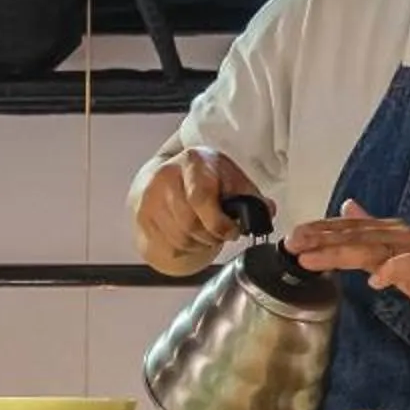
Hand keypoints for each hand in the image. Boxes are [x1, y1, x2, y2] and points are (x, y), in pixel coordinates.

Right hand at [136, 148, 258, 272]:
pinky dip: (185, 248)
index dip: (219, 222)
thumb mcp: (231, 179)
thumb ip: (251, 197)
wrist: (163, 177)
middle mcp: (166, 176)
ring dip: (200, 244)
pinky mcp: (142, 216)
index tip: (232, 230)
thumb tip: (267, 211)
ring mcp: (150, 197)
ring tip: (206, 233)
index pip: (200, 198)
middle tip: (220, 233)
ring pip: (181, 239)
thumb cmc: (203, 178)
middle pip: (191, 224)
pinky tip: (190, 236)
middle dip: (212, 236)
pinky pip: (169, 245)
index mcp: (193, 161)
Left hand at [287, 200, 409, 334]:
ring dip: (338, 253)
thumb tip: (347, 207)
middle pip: (353, 236)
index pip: (349, 229)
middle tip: (289, 243)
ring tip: (309, 259)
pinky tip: (376, 282)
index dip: (320, 231)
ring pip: (370, 249)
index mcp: (392, 232)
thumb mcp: (399, 252)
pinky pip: (407, 270)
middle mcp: (400, 236)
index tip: (292, 236)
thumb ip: (372, 234)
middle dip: (319, 239)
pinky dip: (391, 273)